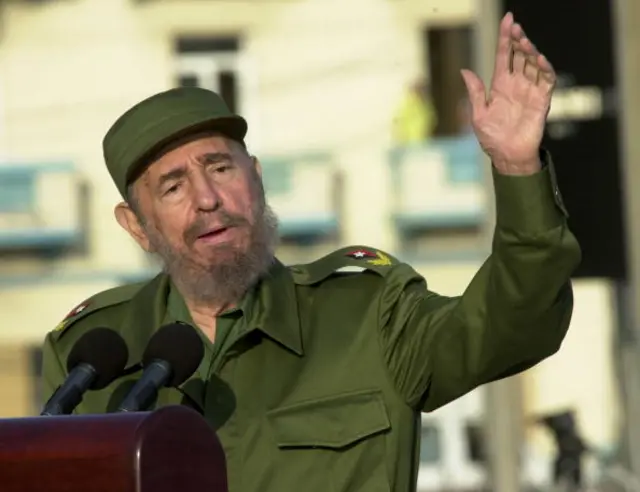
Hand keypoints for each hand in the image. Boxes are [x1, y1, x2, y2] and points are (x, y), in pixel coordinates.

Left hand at [461, 12, 555, 174]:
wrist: (507, 157)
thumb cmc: (492, 138)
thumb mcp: (478, 114)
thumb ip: (475, 92)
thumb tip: (464, 70)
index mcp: (500, 85)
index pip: (504, 55)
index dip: (505, 38)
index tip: (508, 19)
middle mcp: (517, 84)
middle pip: (519, 55)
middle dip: (518, 39)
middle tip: (515, 27)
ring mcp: (530, 90)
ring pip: (533, 64)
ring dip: (530, 50)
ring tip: (524, 41)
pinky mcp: (542, 100)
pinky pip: (546, 80)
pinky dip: (545, 69)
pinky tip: (538, 59)